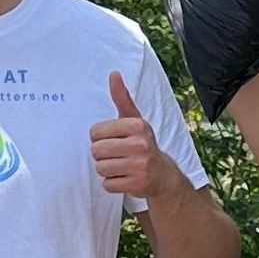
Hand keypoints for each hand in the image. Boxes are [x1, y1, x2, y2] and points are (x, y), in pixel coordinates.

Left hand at [89, 71, 181, 202]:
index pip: (94, 132)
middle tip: (118, 156)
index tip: (115, 141)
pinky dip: (113, 184)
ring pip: (100, 168)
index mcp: (136, 125)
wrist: (163, 176)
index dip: (100, 138)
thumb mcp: (135, 120)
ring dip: (108, 170)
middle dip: (103, 155)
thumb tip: (113, 73)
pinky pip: (108, 184)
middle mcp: (140, 144)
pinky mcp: (137, 184)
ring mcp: (139, 165)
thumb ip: (122, 98)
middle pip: (96, 151)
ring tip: (122, 167)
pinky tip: (126, 178)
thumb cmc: (143, 145)